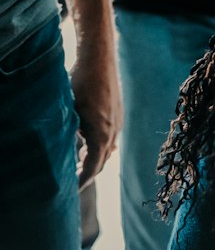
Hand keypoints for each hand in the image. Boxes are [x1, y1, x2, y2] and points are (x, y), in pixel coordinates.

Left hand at [72, 32, 121, 185]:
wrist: (99, 58)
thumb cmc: (79, 82)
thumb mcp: (68, 111)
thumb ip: (68, 135)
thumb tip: (60, 154)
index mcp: (101, 134)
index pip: (93, 167)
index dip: (82, 181)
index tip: (71, 191)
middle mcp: (114, 131)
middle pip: (101, 161)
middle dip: (87, 173)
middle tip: (72, 182)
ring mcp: (118, 122)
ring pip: (107, 149)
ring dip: (93, 159)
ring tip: (77, 164)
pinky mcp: (118, 113)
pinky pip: (110, 137)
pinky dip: (99, 146)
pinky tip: (87, 143)